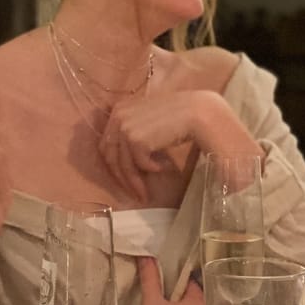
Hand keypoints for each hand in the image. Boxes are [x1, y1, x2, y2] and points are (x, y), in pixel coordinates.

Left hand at [99, 90, 222, 200]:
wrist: (197, 111)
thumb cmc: (179, 115)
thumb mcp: (149, 119)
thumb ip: (135, 130)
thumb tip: (126, 160)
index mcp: (119, 109)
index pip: (107, 144)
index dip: (115, 164)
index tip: (126, 179)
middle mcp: (118, 117)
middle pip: (111, 156)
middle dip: (122, 178)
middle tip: (134, 194)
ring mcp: (125, 128)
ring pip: (124, 165)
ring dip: (136, 182)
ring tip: (146, 194)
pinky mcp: (136, 139)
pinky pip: (140, 164)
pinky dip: (152, 169)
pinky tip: (166, 166)